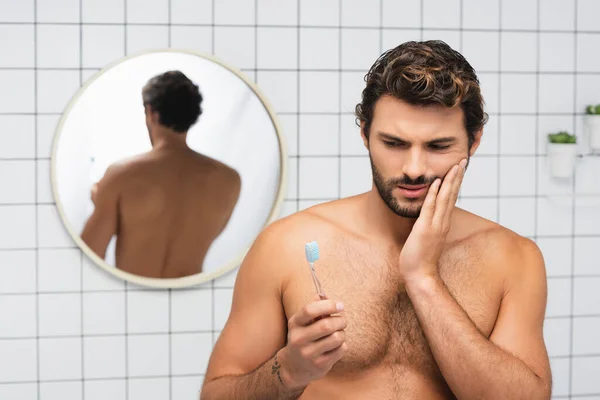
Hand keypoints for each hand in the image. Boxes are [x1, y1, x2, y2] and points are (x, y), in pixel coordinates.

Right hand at [278, 296, 346, 390]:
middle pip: (327, 325)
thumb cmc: (303, 337)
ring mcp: (309, 353)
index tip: (340, 305)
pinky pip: (341, 349)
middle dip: (341, 320)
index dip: (328, 305)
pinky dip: (343, 345)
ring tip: (338, 333)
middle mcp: (299, 338)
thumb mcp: (303, 322)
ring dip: (342, 333)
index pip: (310, 310)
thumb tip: (323, 294)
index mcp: (294, 323)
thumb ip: (314, 307)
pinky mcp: (320, 365)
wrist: (294, 366)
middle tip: (343, 321)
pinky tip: (336, 346)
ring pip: (337, 337)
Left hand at [399, 158, 466, 282]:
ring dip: (449, 181)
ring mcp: (435, 226)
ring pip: (445, 199)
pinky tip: (435, 182)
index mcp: (442, 223)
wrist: (420, 276)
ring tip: (455, 166)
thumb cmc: (420, 258)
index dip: (455, 183)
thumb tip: (426, 217)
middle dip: (457, 176)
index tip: (458, 168)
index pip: (451, 199)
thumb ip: (429, 226)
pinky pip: (430, 208)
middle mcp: (442, 222)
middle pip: (452, 195)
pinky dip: (433, 194)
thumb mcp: (426, 238)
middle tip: (463, 160)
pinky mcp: (425, 230)